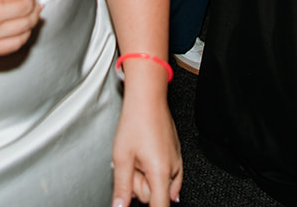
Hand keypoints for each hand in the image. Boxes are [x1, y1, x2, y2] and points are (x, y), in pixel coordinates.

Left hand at [112, 87, 182, 204]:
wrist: (148, 99)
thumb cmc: (136, 121)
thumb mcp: (122, 158)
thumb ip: (122, 187)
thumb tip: (120, 206)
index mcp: (160, 172)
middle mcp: (173, 168)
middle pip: (156, 196)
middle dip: (141, 187)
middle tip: (131, 168)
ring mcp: (176, 161)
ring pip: (162, 185)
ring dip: (148, 179)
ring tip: (138, 160)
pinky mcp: (176, 155)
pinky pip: (168, 175)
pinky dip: (157, 174)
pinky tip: (146, 161)